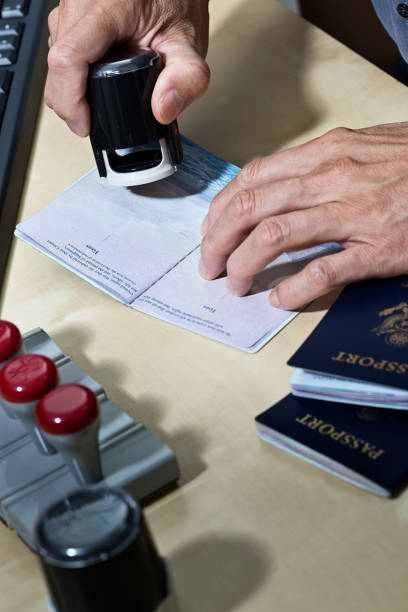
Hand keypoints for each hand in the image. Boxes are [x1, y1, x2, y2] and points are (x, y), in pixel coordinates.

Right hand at [45, 0, 209, 135]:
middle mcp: (80, 3)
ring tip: (105, 93)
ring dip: (73, 89)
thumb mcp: (191, 42)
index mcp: (108, 7)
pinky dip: (75, 75)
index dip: (70, 100)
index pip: (68, 58)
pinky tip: (99, 76)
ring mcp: (70, 7)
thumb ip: (188, 78)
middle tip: (99, 118)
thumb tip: (163, 109)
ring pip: (54, 62)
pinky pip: (60, 52)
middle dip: (73, 102)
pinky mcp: (68, 15)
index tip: (86, 124)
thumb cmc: (177, 1)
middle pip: (57, 67)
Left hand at [199, 123, 407, 308]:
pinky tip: (280, 298)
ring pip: (275, 236)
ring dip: (243, 264)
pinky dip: (294, 288)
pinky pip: (324, 270)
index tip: (211, 230)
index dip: (221, 208)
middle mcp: (332, 178)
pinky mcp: (378, 248)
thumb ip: (317, 165)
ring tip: (235, 283)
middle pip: (251, 208)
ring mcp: (355, 214)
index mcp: (325, 154)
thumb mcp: (360, 148)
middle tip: (209, 265)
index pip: (252, 179)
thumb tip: (274, 186)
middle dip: (218, 240)